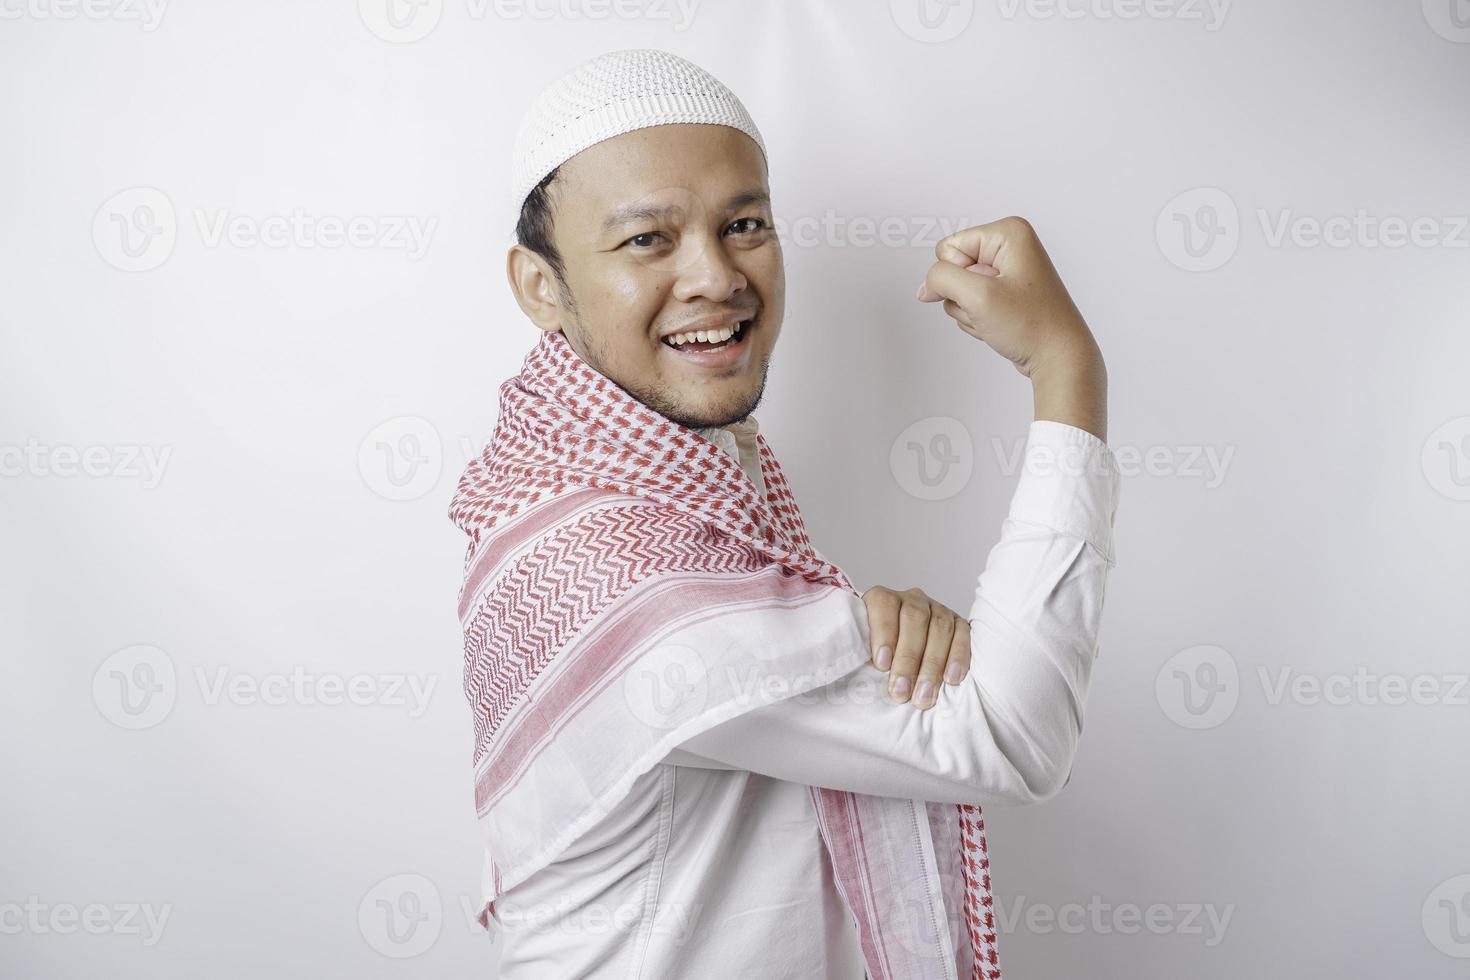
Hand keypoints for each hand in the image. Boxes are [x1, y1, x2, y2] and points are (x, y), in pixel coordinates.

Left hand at [862, 586, 970, 709]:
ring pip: (940, 629)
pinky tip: (951, 679)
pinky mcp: (959, 623)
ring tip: (924, 695)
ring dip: (932, 665)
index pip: (884, 605)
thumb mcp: (863, 648)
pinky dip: (958, 657)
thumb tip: (856, 677)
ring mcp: (938, 609)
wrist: (900, 650)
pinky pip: (963, 635)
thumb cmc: (878, 655)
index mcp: (883, 599)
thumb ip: (860, 652)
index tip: (882, 664)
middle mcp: (912, 600)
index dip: (884, 633)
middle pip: (914, 619)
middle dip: (908, 659)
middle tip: (901, 691)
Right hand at [916, 215, 1101, 381]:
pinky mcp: (1005, 293)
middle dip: (964, 296)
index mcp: (1008, 233)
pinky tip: (1000, 325)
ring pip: (960, 290)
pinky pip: (972, 303)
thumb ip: (941, 280)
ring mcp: (1007, 272)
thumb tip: (926, 285)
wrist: (1058, 357)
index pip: (948, 248)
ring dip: (971, 311)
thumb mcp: (978, 297)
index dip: (955, 276)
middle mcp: (1010, 247)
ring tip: (999, 318)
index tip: (983, 292)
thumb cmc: (1033, 325)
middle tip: (992, 308)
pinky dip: (979, 319)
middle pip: (954, 269)